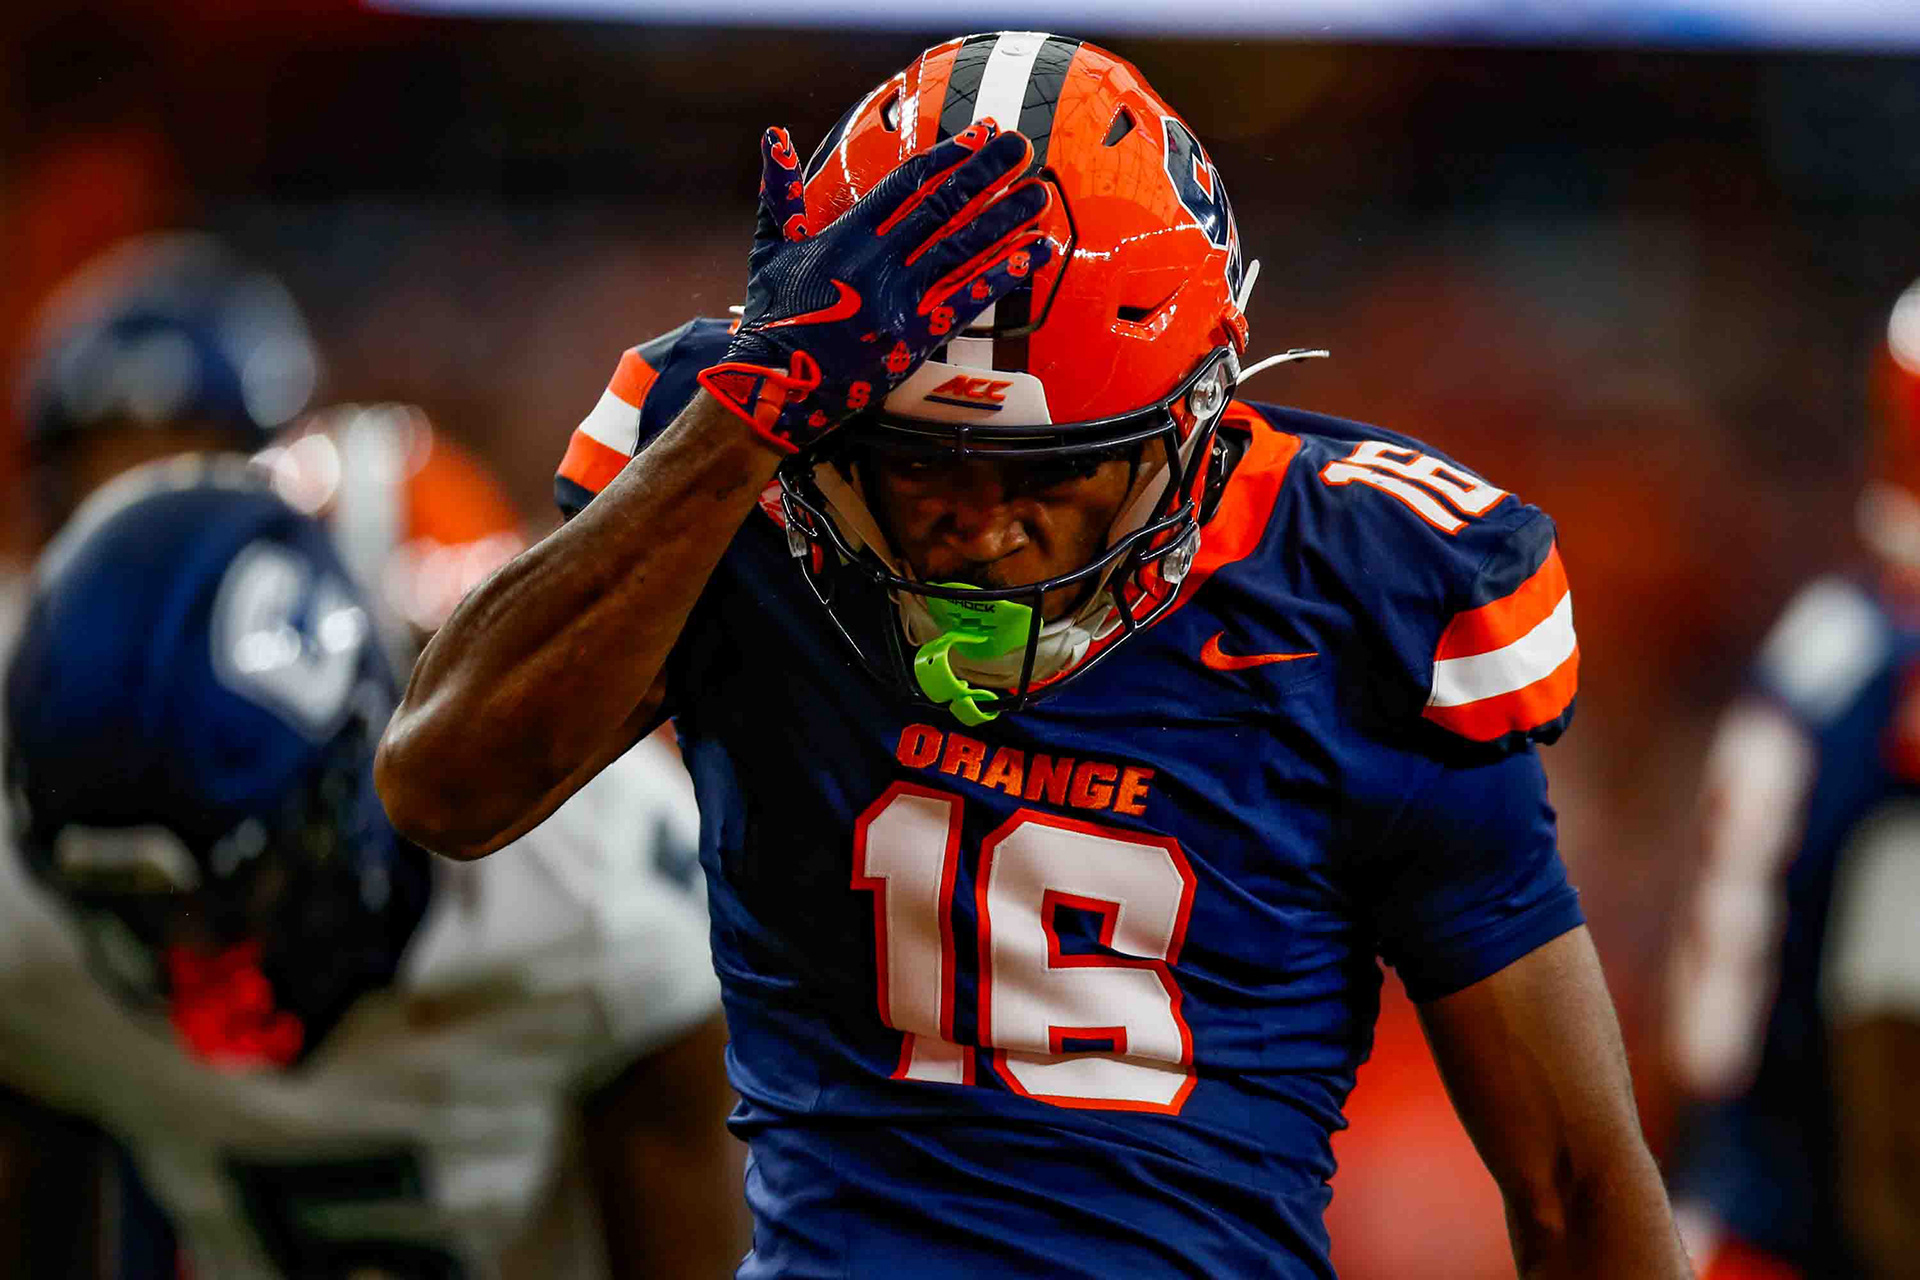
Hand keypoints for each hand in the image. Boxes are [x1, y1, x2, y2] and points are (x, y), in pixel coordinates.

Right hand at [699, 120, 1054, 453]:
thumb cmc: (773, 319)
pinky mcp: (914, 339)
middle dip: (986, 175)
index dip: (948, 157)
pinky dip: (1002, 276)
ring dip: (1006, 220)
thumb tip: (773, 135)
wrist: (776, 387)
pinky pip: (967, 302)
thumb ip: (781, 192)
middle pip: (943, 208)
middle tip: (1024, 147)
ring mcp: (899, 301)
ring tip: (1040, 195)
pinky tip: (1033, 254)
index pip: (908, 184)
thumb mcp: (771, 249)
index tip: (981, 134)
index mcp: (847, 236)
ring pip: (963, 250)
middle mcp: (878, 263)